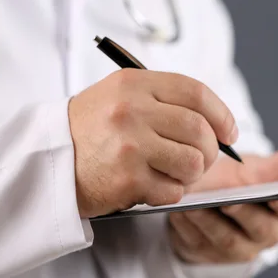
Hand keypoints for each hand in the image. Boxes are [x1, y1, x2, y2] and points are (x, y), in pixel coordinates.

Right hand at [68, 69, 237, 217]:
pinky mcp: (128, 178)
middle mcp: (132, 110)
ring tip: (172, 173)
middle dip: (210, 151)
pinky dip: (170, 193)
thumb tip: (218, 124)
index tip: (229, 133)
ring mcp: (130, 145)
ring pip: (194, 163)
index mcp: (133, 84)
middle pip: (200, 131)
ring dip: (191, 175)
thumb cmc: (91, 132)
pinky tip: (151, 187)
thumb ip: (165, 102)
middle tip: (202, 160)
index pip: (196, 92)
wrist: (48, 163)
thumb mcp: (121, 98)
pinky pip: (175, 191)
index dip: (221, 115)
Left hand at [168, 148, 277, 263]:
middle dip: (242, 213)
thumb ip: (273, 167)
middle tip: (227, 201)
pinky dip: (188, 228)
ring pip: (226, 240)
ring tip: (194, 205)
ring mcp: (238, 250)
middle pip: (258, 228)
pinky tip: (179, 212)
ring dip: (209, 222)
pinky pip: (198, 244)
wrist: (210, 198)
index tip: (275, 193)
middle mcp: (266, 235)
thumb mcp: (254, 171)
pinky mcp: (209, 255)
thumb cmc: (237, 181)